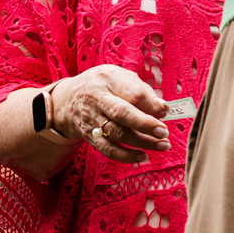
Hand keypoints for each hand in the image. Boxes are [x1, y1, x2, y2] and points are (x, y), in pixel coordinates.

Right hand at [47, 66, 170, 163]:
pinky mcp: (90, 136)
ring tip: (162, 145)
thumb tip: (161, 107)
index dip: (151, 104)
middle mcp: (97, 98)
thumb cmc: (103, 85)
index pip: (133, 93)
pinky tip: (142, 156)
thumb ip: (141, 89)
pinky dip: (126, 156)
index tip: (165, 111)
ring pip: (117, 134)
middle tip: (163, 132)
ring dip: (142, 142)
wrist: (69, 99)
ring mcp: (92, 119)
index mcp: (108, 79)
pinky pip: (108, 149)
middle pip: (122, 113)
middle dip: (145, 124)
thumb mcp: (119, 76)